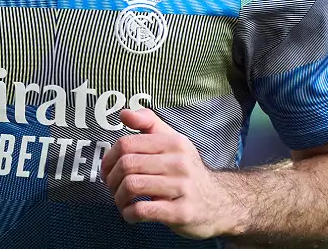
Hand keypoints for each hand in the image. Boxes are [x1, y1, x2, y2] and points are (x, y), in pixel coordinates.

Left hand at [100, 108, 240, 238]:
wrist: (220, 203)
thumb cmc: (188, 172)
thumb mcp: (174, 142)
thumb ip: (149, 124)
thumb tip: (124, 113)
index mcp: (174, 142)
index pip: (127, 144)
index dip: (109, 158)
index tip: (107, 170)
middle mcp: (180, 162)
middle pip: (127, 165)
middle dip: (111, 179)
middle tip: (112, 188)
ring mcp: (182, 188)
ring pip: (132, 186)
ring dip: (118, 198)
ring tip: (122, 201)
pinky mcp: (181, 213)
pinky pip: (142, 210)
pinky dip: (129, 213)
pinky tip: (131, 214)